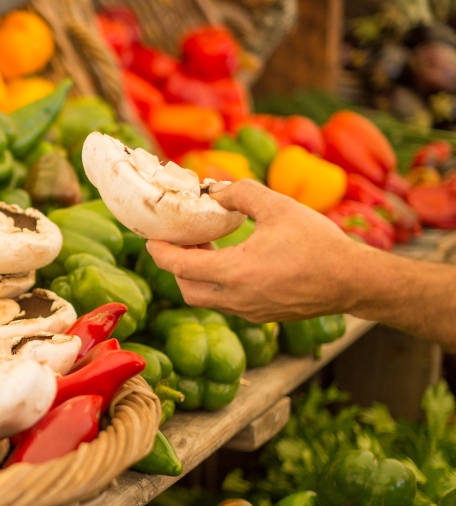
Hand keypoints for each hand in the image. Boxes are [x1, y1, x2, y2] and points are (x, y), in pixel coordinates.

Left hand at [145, 179, 369, 321]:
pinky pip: (226, 303)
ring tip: (205, 245)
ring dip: (196, 275)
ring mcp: (249, 311)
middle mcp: (237, 299)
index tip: (150, 239)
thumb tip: (213, 190)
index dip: (160, 252)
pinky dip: (216, 284)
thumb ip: (241, 194)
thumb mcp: (278, 207)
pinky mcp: (261, 315)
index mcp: (235, 273)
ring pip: (205, 298)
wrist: (354, 281)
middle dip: (175, 265)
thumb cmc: (318, 243)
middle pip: (186, 289)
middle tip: (180, 240)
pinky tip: (229, 261)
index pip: (180, 266)